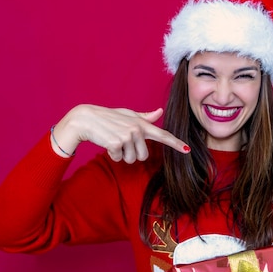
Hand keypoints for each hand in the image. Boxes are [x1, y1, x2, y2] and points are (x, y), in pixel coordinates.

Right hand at [52, 104, 189, 162]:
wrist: (85, 118)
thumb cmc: (106, 117)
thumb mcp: (126, 115)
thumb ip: (144, 117)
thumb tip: (159, 112)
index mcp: (141, 123)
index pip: (162, 134)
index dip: (175, 143)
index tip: (187, 150)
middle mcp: (137, 129)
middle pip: (143, 156)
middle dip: (132, 154)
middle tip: (121, 142)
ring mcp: (127, 136)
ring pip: (131, 159)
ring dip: (121, 155)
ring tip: (113, 142)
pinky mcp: (116, 143)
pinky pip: (118, 158)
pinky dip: (112, 154)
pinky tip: (106, 143)